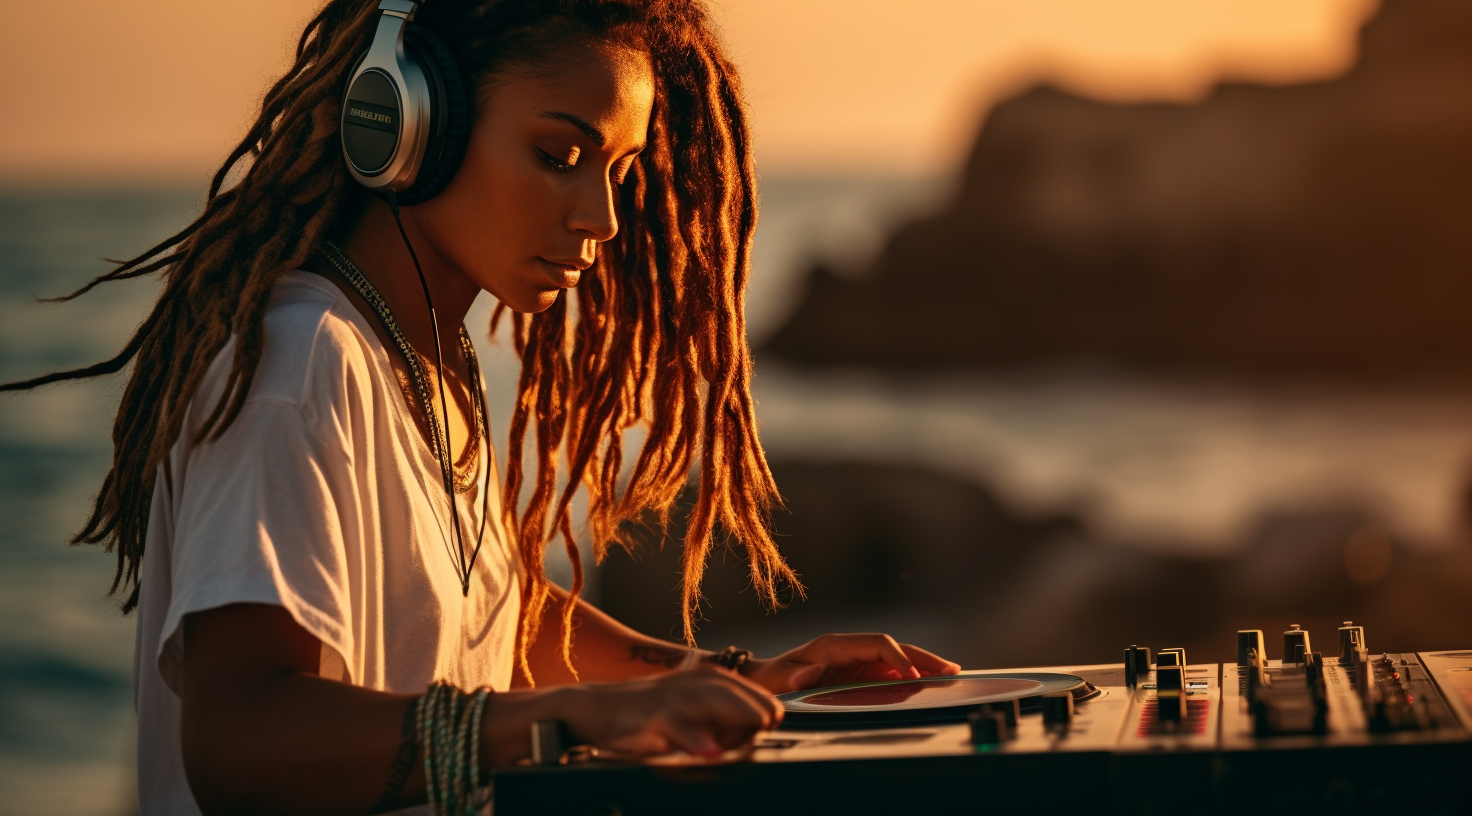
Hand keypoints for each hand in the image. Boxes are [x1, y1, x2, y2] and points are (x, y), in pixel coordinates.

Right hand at [559, 667, 780, 757]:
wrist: (595, 708)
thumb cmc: (646, 712)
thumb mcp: (692, 710)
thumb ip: (723, 719)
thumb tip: (756, 733)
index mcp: (712, 679)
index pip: (758, 696)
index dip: (763, 719)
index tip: (757, 737)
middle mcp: (698, 682)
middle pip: (744, 696)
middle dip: (757, 719)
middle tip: (752, 741)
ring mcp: (676, 696)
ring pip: (717, 703)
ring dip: (737, 724)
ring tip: (751, 737)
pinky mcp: (653, 713)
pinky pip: (679, 726)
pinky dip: (696, 739)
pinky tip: (710, 752)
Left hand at [741, 633, 961, 693]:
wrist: (763, 680)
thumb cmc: (770, 680)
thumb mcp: (776, 678)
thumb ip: (791, 675)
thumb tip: (809, 672)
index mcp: (833, 644)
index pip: (877, 644)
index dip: (899, 658)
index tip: (915, 677)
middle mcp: (849, 647)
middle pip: (894, 646)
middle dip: (923, 657)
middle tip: (951, 670)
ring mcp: (856, 659)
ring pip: (897, 657)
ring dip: (924, 664)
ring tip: (951, 674)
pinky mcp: (858, 672)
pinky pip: (891, 671)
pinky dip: (912, 675)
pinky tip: (930, 683)